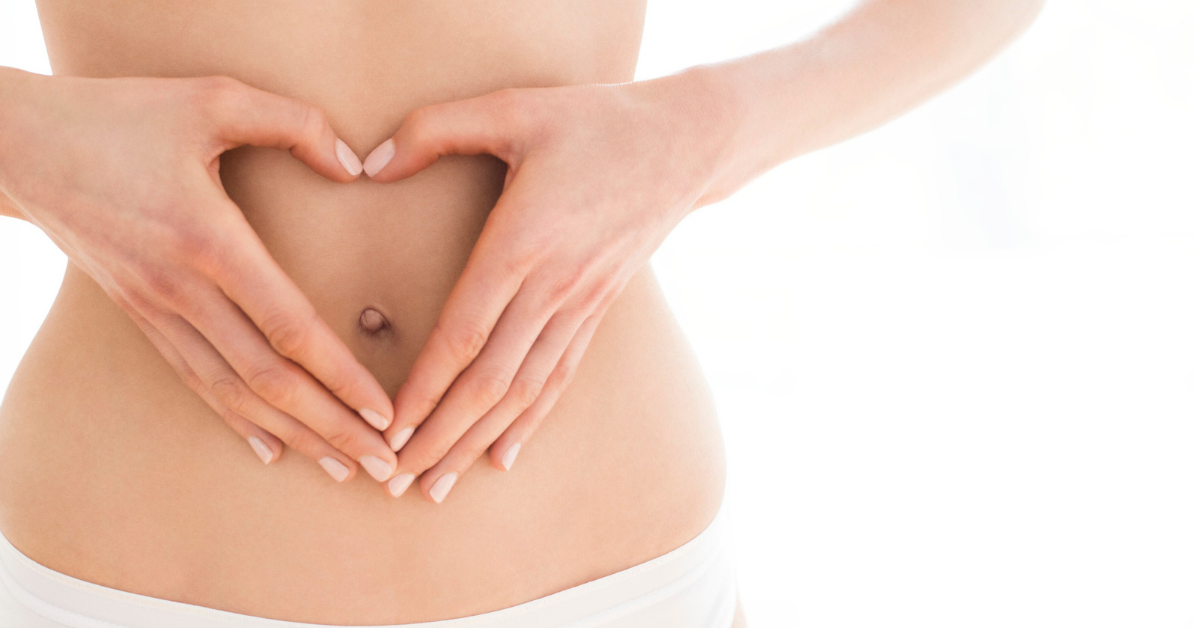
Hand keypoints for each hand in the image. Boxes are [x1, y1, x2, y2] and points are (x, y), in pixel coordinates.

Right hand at [0, 70, 398, 482]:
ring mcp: (157, 310)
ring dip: (294, 435)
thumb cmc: (120, 115)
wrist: (17, 146)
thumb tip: (355, 164)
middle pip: (269, 378)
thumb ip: (293, 123)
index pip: (289, 326)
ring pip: (234, 391)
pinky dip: (237, 419)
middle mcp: (182, 289)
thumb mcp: (211, 97)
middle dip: (332, 427)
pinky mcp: (140, 316)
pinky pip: (196, 380)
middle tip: (383, 467)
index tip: (385, 411)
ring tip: (343, 468)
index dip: (341, 375)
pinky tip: (271, 448)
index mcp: (209, 239)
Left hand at [365, 72, 734, 500]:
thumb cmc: (594, 120)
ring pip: (523, 392)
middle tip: (396, 482)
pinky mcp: (597, 310)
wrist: (687, 141)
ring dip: (476, 443)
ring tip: (436, 486)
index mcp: (524, 241)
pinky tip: (502, 457)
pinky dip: (529, 423)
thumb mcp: (512, 106)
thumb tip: (365, 164)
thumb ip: (433, 129)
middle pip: (490, 381)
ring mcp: (581, 305)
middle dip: (439, 437)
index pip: (465, 332)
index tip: (388, 429)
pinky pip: (559, 378)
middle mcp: (554, 286)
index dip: (424, 388)